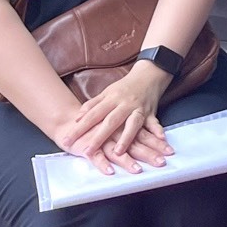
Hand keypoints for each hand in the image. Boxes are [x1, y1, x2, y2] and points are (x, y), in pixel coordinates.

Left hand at [59, 62, 173, 174]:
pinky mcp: (152, 111)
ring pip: (132, 124)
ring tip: (118, 152)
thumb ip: (92, 105)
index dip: (80, 128)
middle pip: (110, 121)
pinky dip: (157, 130)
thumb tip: (76, 118)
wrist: (150, 73)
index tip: (67, 140)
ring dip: (126, 138)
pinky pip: (154, 122)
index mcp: (112, 98)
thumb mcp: (107, 92)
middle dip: (98, 137)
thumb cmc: (125, 87)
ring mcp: (139, 108)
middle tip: (87, 152)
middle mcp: (125, 104)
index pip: (93, 114)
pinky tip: (159, 139)